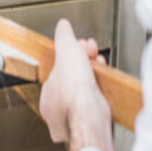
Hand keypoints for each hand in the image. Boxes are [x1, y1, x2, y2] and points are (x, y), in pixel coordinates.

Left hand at [39, 19, 115, 150]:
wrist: (90, 115)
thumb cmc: (74, 91)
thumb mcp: (66, 52)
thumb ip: (63, 38)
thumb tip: (62, 26)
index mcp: (47, 96)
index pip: (59, 72)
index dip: (71, 56)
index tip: (80, 47)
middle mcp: (58, 111)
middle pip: (73, 81)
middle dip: (84, 63)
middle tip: (91, 53)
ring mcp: (74, 119)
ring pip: (85, 93)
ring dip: (93, 74)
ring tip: (99, 62)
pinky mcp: (90, 124)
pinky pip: (95, 103)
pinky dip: (101, 90)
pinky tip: (104, 81)